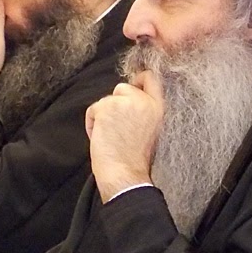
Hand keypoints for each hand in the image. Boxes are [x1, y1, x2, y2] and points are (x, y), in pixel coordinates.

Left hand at [85, 70, 164, 201]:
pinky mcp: (107, 107)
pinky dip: (92, 124)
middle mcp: (144, 101)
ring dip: (103, 116)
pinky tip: (102, 139)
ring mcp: (125, 102)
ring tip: (111, 138)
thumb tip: (126, 98)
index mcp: (159, 108)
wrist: (126, 174)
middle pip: (122, 88)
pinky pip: (93, 110)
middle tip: (117, 128)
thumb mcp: (150, 130)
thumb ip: (142, 111)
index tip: (132, 83)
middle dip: (115, 104)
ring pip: (106, 100)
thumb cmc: (135, 161)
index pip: (151, 78)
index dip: (138, 78)